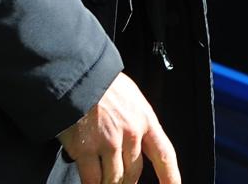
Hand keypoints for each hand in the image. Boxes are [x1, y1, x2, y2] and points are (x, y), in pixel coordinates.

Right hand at [58, 72, 180, 183]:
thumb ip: (136, 121)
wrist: (77, 75)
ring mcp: (108, 142)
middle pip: (134, 172)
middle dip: (128, 182)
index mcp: (145, 119)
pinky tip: (92, 183)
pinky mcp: (85, 148)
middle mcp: (131, 133)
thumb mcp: (131, 97)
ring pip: (113, 178)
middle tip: (121, 183)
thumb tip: (137, 144)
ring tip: (103, 182)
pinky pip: (92, 178)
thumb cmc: (103, 84)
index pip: (164, 154)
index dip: (171, 176)